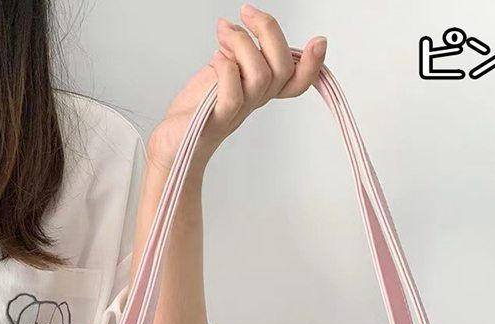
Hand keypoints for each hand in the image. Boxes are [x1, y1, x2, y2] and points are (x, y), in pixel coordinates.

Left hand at [147, 5, 326, 174]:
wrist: (175, 140)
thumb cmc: (199, 107)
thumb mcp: (225, 69)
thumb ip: (241, 54)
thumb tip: (245, 29)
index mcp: (261, 90)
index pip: (297, 81)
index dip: (313, 64)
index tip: (319, 40)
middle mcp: (255, 101)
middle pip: (283, 69)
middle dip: (268, 31)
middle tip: (246, 13)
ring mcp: (238, 111)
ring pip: (260, 75)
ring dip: (242, 43)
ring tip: (223, 33)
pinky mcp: (217, 118)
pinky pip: (233, 95)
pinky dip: (226, 68)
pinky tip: (215, 58)